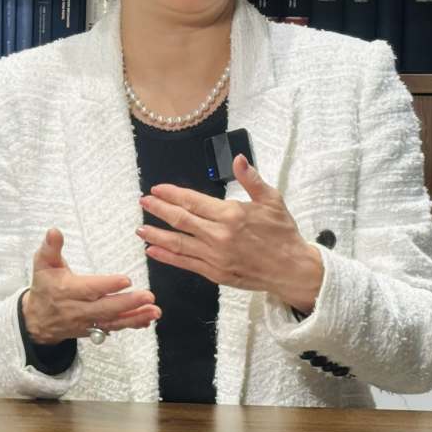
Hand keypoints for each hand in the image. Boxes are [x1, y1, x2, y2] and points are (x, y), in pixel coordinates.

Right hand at [22, 228, 161, 344]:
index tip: (126, 280)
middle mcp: (78, 309)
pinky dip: (131, 324)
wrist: (37, 320)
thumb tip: (54, 231)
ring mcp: (87, 322)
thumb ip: (50, 248)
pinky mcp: (94, 329)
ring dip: (135, 317)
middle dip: (128, 303)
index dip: (108, 285)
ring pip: (113, 321)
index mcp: (67, 290)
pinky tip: (147, 320)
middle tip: (148, 296)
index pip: (90, 289)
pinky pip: (114, 328)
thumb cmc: (44, 287)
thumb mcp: (42, 264)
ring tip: (154, 312)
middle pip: (105, 308)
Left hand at [137, 154, 323, 313]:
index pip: (193, 202)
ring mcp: (215, 257)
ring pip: (178, 244)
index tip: (157, 190)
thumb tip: (238, 158)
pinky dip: (167, 256)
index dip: (172, 195)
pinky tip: (153, 250)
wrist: (291, 269)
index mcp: (231, 215)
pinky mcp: (215, 273)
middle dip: (159, 211)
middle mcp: (219, 236)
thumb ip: (251, 179)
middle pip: (181, 220)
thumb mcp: (272, 200)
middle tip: (143, 203)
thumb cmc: (282, 233)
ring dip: (156, 235)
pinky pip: (185, 263)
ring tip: (140, 228)